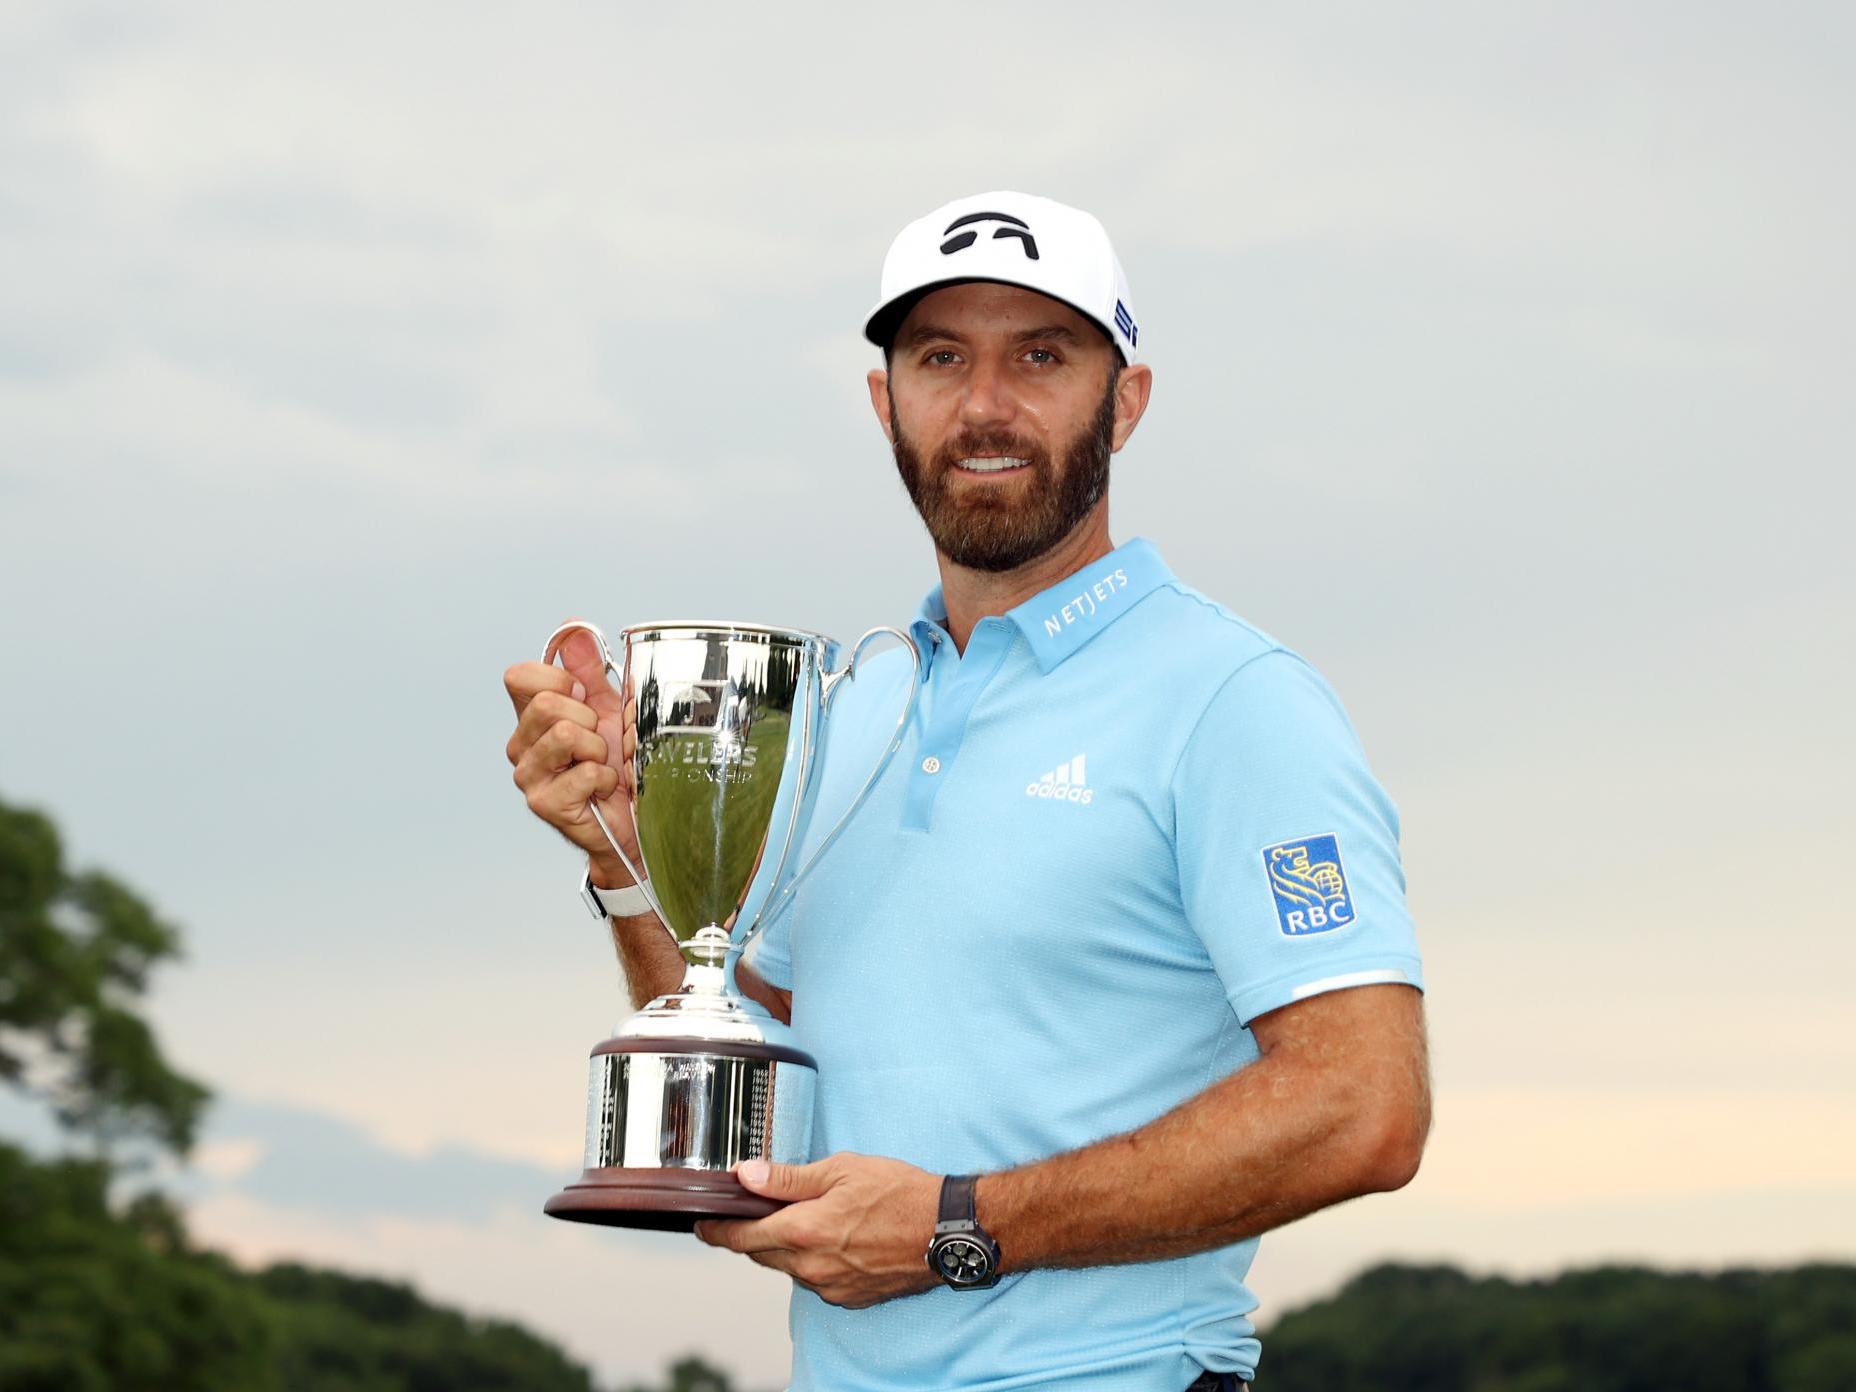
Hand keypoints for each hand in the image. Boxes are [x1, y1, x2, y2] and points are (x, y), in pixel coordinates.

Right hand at [504, 627, 641, 878]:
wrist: (634, 817)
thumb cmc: (618, 765)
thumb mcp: (608, 708)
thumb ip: (590, 669)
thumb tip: (572, 628)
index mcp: (532, 716)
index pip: (519, 676)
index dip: (559, 679)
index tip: (582, 697)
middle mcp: (522, 744)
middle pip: (545, 703)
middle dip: (587, 718)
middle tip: (598, 742)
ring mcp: (529, 775)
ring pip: (564, 734)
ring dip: (598, 750)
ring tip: (601, 765)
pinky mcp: (544, 804)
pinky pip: (584, 772)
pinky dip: (606, 779)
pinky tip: (603, 789)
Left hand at [694, 1154, 941, 1308]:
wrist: (946, 1231)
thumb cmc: (899, 1193)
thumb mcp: (841, 1169)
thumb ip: (789, 1177)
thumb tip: (746, 1176)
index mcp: (803, 1231)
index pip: (741, 1238)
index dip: (716, 1231)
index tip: (702, 1224)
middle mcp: (811, 1266)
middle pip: (761, 1254)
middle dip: (752, 1234)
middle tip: (751, 1212)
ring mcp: (830, 1286)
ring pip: (789, 1267)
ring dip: (786, 1247)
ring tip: (805, 1218)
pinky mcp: (849, 1298)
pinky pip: (816, 1279)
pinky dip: (813, 1260)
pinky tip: (833, 1239)